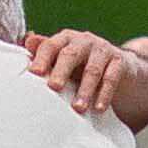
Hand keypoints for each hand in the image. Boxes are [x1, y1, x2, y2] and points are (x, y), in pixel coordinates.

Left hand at [27, 28, 147, 128]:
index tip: (34, 73)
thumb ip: (45, 52)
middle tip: (54, 87)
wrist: (118, 66)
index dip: (42, 58)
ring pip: (92, 69)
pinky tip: (98, 108)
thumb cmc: (81, 64)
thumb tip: (27, 41)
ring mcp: (103, 50)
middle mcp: (84, 41)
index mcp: (66, 39)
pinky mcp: (119, 62)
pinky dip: (104, 94)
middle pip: (71, 54)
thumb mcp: (62, 58)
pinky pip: (111, 78)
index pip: (51, 45)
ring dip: (85, 90)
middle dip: (61, 71)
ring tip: (78, 108)